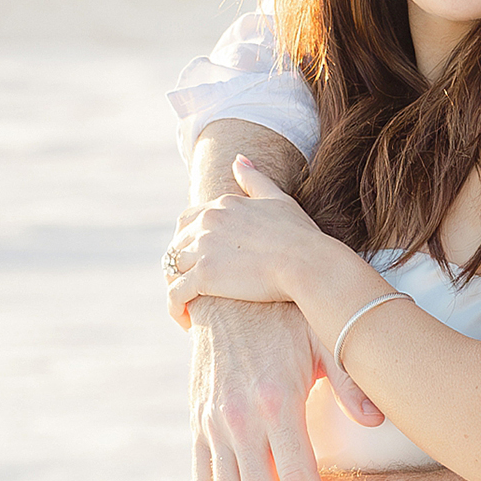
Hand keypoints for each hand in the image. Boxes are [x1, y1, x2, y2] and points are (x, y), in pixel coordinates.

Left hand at [165, 158, 337, 325]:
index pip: (189, 220)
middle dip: (180, 264)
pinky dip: (176, 309)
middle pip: (177, 244)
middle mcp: (208, 221)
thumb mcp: (278, 198)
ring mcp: (203, 248)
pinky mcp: (204, 276)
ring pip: (172, 268)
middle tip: (191, 286)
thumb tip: (238, 159)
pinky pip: (176, 294)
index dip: (188, 241)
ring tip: (189, 305)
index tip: (198, 260)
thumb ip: (254, 178)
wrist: (309, 263)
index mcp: (222, 204)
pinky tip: (187, 321)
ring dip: (176, 286)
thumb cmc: (301, 234)